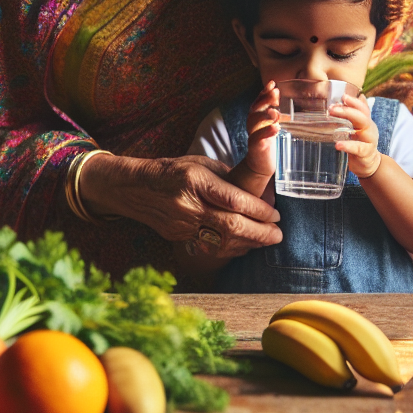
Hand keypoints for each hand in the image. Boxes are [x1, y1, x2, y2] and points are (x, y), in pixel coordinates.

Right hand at [78, 153, 281, 261]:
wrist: (135, 188)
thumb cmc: (173, 171)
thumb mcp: (201, 164)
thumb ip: (227, 179)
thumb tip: (258, 194)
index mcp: (195, 179)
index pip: (233, 199)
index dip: (258, 210)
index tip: (275, 215)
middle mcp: (188, 204)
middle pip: (231, 225)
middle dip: (260, 233)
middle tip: (278, 235)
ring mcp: (181, 224)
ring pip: (222, 241)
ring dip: (249, 243)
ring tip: (267, 241)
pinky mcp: (178, 237)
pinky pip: (211, 246)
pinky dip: (233, 248)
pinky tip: (246, 245)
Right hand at [243, 81, 279, 181]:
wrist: (261, 165)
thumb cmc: (271, 143)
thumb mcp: (276, 126)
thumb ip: (282, 116)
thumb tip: (300, 102)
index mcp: (258, 117)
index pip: (259, 101)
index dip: (264, 92)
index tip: (272, 83)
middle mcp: (253, 124)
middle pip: (255, 108)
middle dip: (265, 99)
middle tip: (275, 94)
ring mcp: (253, 135)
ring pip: (254, 121)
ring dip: (264, 115)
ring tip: (275, 111)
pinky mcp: (255, 147)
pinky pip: (257, 138)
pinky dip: (266, 132)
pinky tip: (274, 128)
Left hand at [331, 93, 380, 178]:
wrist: (369, 164)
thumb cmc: (360, 143)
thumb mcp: (357, 128)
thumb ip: (354, 114)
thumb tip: (354, 97)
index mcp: (366, 121)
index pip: (362, 108)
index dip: (354, 101)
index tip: (342, 96)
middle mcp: (369, 129)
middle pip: (362, 115)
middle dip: (348, 109)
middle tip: (332, 108)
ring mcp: (369, 141)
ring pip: (363, 127)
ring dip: (348, 120)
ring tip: (333, 116)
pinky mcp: (366, 153)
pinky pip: (358, 148)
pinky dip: (348, 145)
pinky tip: (338, 145)